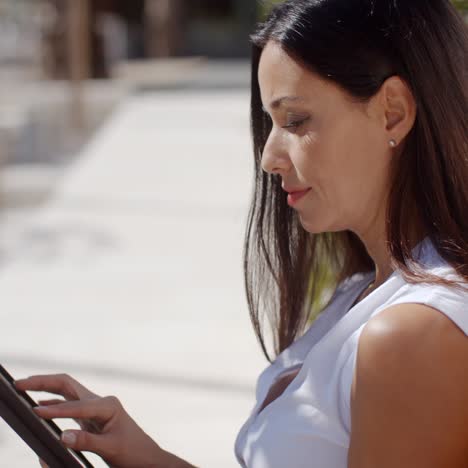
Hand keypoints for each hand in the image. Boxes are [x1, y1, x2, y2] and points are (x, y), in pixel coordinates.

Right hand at [15, 374, 163, 467]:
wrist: (146, 457)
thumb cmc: (133, 452)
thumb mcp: (110, 448)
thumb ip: (87, 441)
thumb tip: (62, 435)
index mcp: (108, 405)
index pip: (76, 406)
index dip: (56, 411)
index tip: (35, 412)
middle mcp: (101, 401)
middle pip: (68, 385)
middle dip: (44, 382)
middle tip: (21, 383)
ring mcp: (96, 407)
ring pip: (67, 392)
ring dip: (46, 388)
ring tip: (24, 387)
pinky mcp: (92, 417)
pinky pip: (69, 405)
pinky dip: (54, 403)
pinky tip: (41, 405)